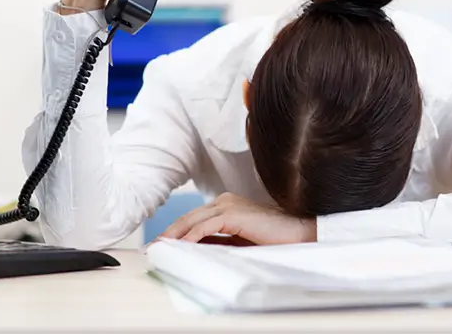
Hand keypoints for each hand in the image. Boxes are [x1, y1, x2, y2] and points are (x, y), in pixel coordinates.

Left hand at [158, 193, 316, 245]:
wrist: (299, 233)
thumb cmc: (273, 239)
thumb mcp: (239, 242)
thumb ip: (218, 242)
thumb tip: (193, 250)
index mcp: (226, 204)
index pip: (193, 218)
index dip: (175, 232)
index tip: (161, 246)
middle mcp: (224, 200)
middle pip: (189, 218)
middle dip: (169, 234)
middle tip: (152, 249)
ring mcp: (229, 205)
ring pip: (193, 221)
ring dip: (175, 236)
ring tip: (160, 249)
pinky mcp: (235, 214)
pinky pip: (207, 227)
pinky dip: (192, 237)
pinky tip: (182, 247)